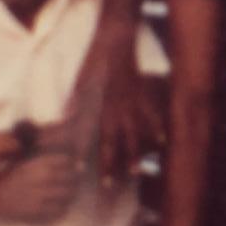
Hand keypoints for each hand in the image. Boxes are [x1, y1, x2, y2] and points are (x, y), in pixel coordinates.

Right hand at [0, 152, 78, 223]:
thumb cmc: (10, 178)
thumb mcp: (26, 163)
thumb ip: (47, 161)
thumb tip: (74, 162)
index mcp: (40, 163)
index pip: (67, 162)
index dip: (69, 165)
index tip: (67, 169)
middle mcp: (43, 178)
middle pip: (71, 178)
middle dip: (72, 180)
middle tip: (68, 183)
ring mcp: (41, 195)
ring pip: (68, 195)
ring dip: (69, 195)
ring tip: (63, 194)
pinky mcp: (38, 211)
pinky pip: (60, 210)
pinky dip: (61, 208)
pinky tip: (55, 205)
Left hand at [66, 39, 161, 182]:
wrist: (117, 40)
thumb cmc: (96, 59)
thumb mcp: (79, 79)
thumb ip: (75, 101)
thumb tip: (65, 118)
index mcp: (95, 104)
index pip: (86, 133)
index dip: (80, 152)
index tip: (76, 170)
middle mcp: (114, 109)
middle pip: (112, 142)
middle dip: (109, 164)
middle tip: (107, 185)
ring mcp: (130, 104)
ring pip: (133, 135)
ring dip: (133, 155)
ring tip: (134, 172)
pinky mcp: (142, 95)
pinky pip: (151, 115)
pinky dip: (156, 128)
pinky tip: (160, 142)